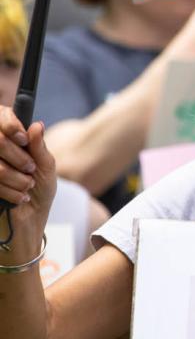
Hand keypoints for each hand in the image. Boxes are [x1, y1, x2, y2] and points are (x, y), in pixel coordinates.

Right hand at [0, 106, 55, 263]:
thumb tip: (37, 124)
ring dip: (17, 178)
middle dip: (19, 158)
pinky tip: (19, 198)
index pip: (2, 117)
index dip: (10, 125)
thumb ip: (39, 147)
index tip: (23, 139)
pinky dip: (10, 192)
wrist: (29, 221)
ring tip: (27, 187)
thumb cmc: (39, 191)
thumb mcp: (46, 168)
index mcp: (11, 141)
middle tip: (31, 171)